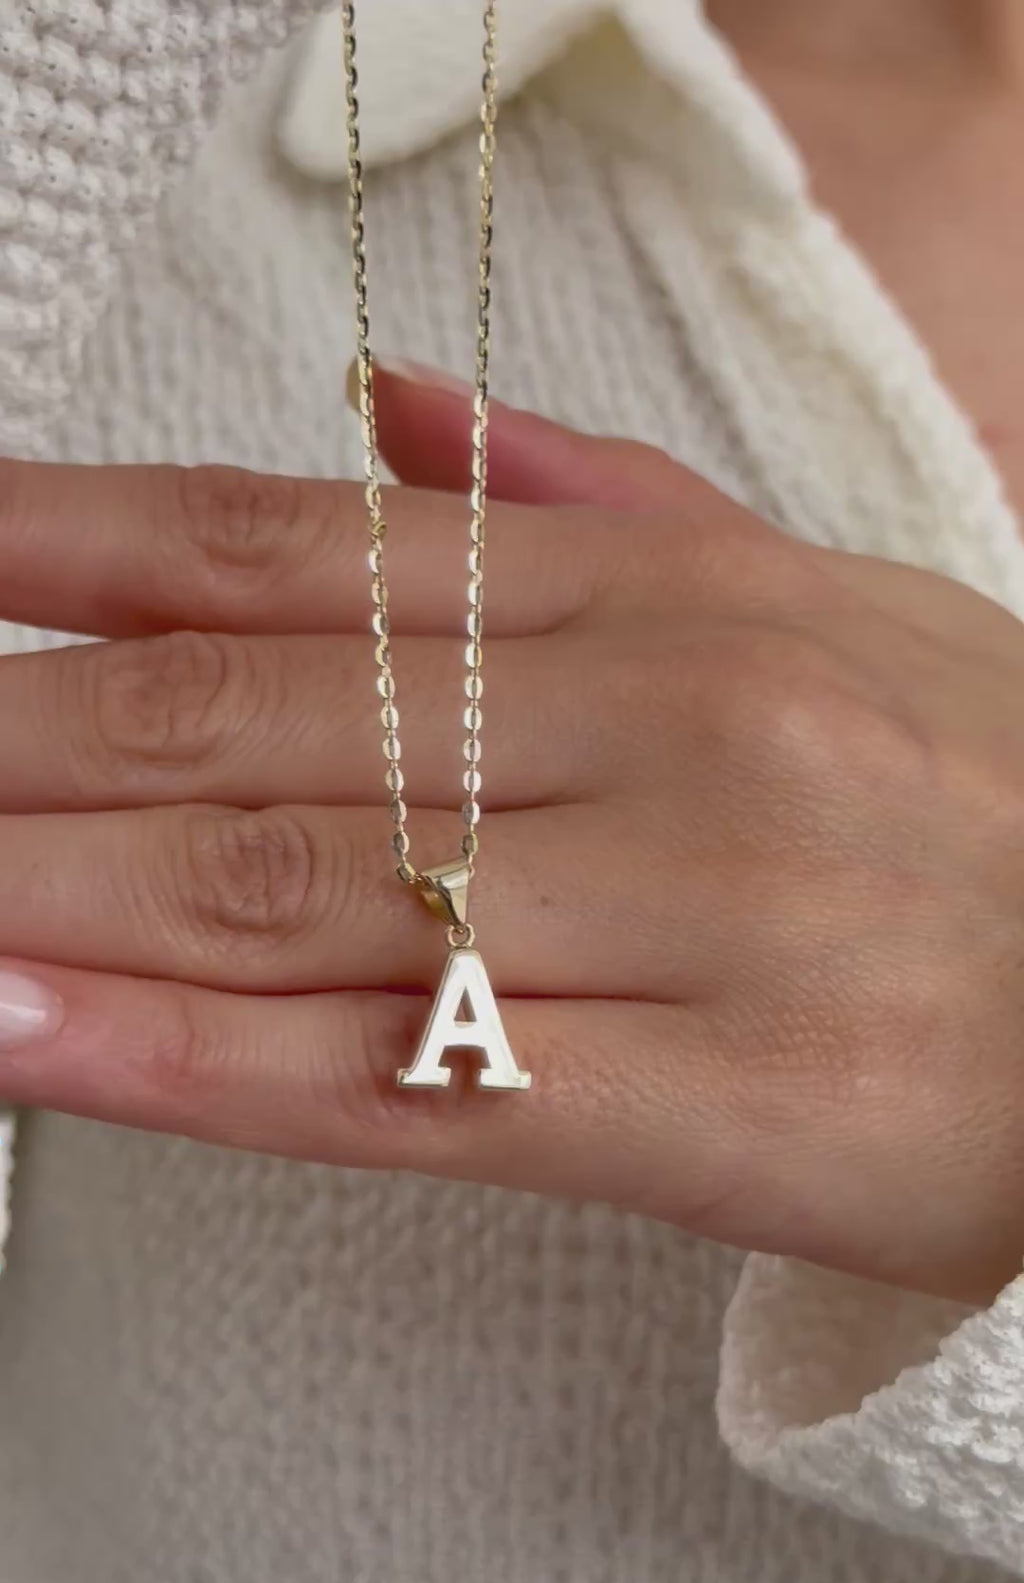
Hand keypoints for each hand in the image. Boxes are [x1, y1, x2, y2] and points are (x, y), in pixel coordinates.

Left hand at [1, 371, 1023, 1304]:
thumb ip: (601, 521)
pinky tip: (29, 1034)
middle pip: (258, 723)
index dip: (76, 548)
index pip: (299, 553)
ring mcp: (694, 913)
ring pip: (299, 892)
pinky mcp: (730, 1104)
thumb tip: (397, 433)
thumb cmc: (996, 817)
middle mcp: (664, 731)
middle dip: (20, 738)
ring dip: (51, 887)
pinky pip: (410, 1083)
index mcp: (669, 605)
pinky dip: (191, 1064)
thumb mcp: (833, 613)